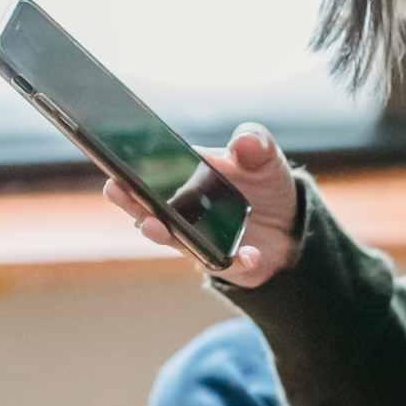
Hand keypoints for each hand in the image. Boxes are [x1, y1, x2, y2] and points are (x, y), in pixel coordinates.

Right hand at [103, 122, 298, 288]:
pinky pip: (226, 264)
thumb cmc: (264, 182)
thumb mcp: (264, 156)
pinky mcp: (224, 262)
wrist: (290, 220)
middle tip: (115, 190)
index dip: (131, 170)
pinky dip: (236, 261)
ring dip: (163, 234)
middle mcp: (183, 212)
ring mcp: (199, 239)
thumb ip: (255, 142)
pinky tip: (249, 254)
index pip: (152, 174)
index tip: (115, 164)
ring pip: (174, 240)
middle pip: (149, 209)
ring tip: (155, 226)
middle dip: (131, 201)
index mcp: (186, 178)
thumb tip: (243, 141)